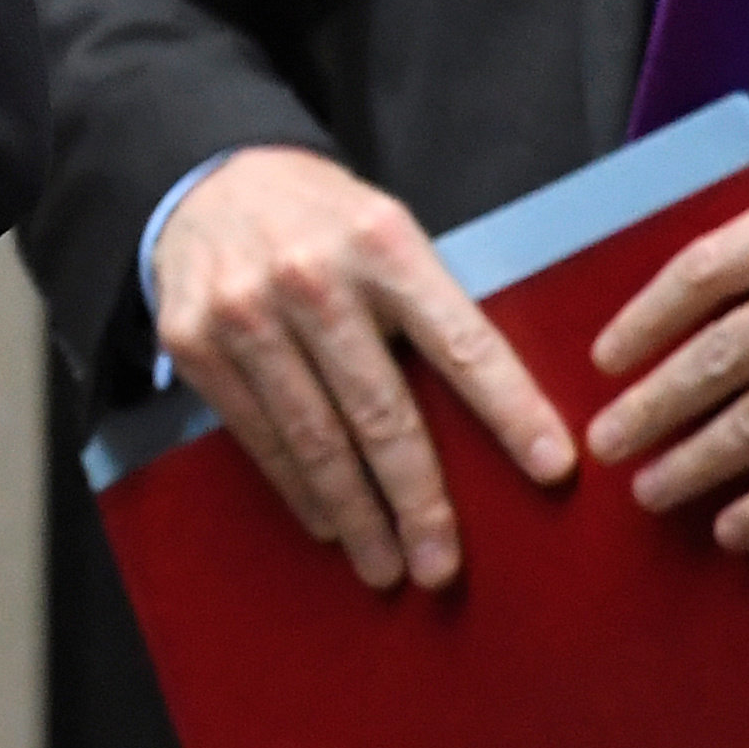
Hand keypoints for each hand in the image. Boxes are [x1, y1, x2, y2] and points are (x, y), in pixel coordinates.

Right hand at [150, 146, 575, 590]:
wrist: (207, 179)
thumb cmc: (322, 222)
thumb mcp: (387, 233)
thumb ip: (429, 308)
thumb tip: (498, 419)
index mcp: (382, 243)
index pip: (460, 342)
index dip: (510, 410)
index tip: (554, 469)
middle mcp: (312, 277)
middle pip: (381, 413)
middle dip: (420, 501)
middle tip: (443, 568)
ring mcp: (246, 311)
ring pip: (316, 439)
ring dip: (358, 516)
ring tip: (388, 568)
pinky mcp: (194, 342)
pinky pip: (258, 436)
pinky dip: (299, 489)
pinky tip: (327, 521)